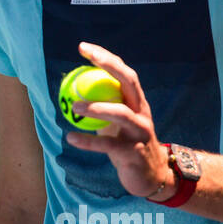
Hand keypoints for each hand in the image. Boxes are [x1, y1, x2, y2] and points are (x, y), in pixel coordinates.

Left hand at [62, 41, 171, 199]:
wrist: (152, 176)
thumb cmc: (127, 144)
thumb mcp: (115, 122)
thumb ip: (102, 106)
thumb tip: (72, 90)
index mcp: (136, 102)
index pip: (124, 72)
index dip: (106, 57)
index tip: (83, 47)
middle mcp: (141, 112)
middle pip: (128, 82)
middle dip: (109, 65)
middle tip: (86, 59)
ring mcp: (139, 132)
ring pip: (120, 113)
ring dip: (96, 107)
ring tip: (75, 106)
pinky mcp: (133, 153)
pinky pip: (108, 145)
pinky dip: (88, 141)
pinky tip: (70, 138)